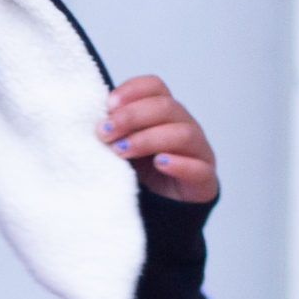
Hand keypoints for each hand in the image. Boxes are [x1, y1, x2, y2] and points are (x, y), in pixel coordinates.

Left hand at [97, 75, 217, 202]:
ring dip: (148, 139)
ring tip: (121, 151)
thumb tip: (93, 120)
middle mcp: (185, 125)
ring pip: (183, 134)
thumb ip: (114, 131)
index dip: (132, 91)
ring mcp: (199, 151)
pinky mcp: (205, 180)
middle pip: (166, 107)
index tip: (107, 106)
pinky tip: (159, 164)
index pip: (155, 86)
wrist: (164, 211)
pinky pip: (198, 168)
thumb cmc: (142, 173)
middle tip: (104, 132)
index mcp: (165, 112)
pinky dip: (178, 164)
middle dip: (131, 117)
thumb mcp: (123, 146)